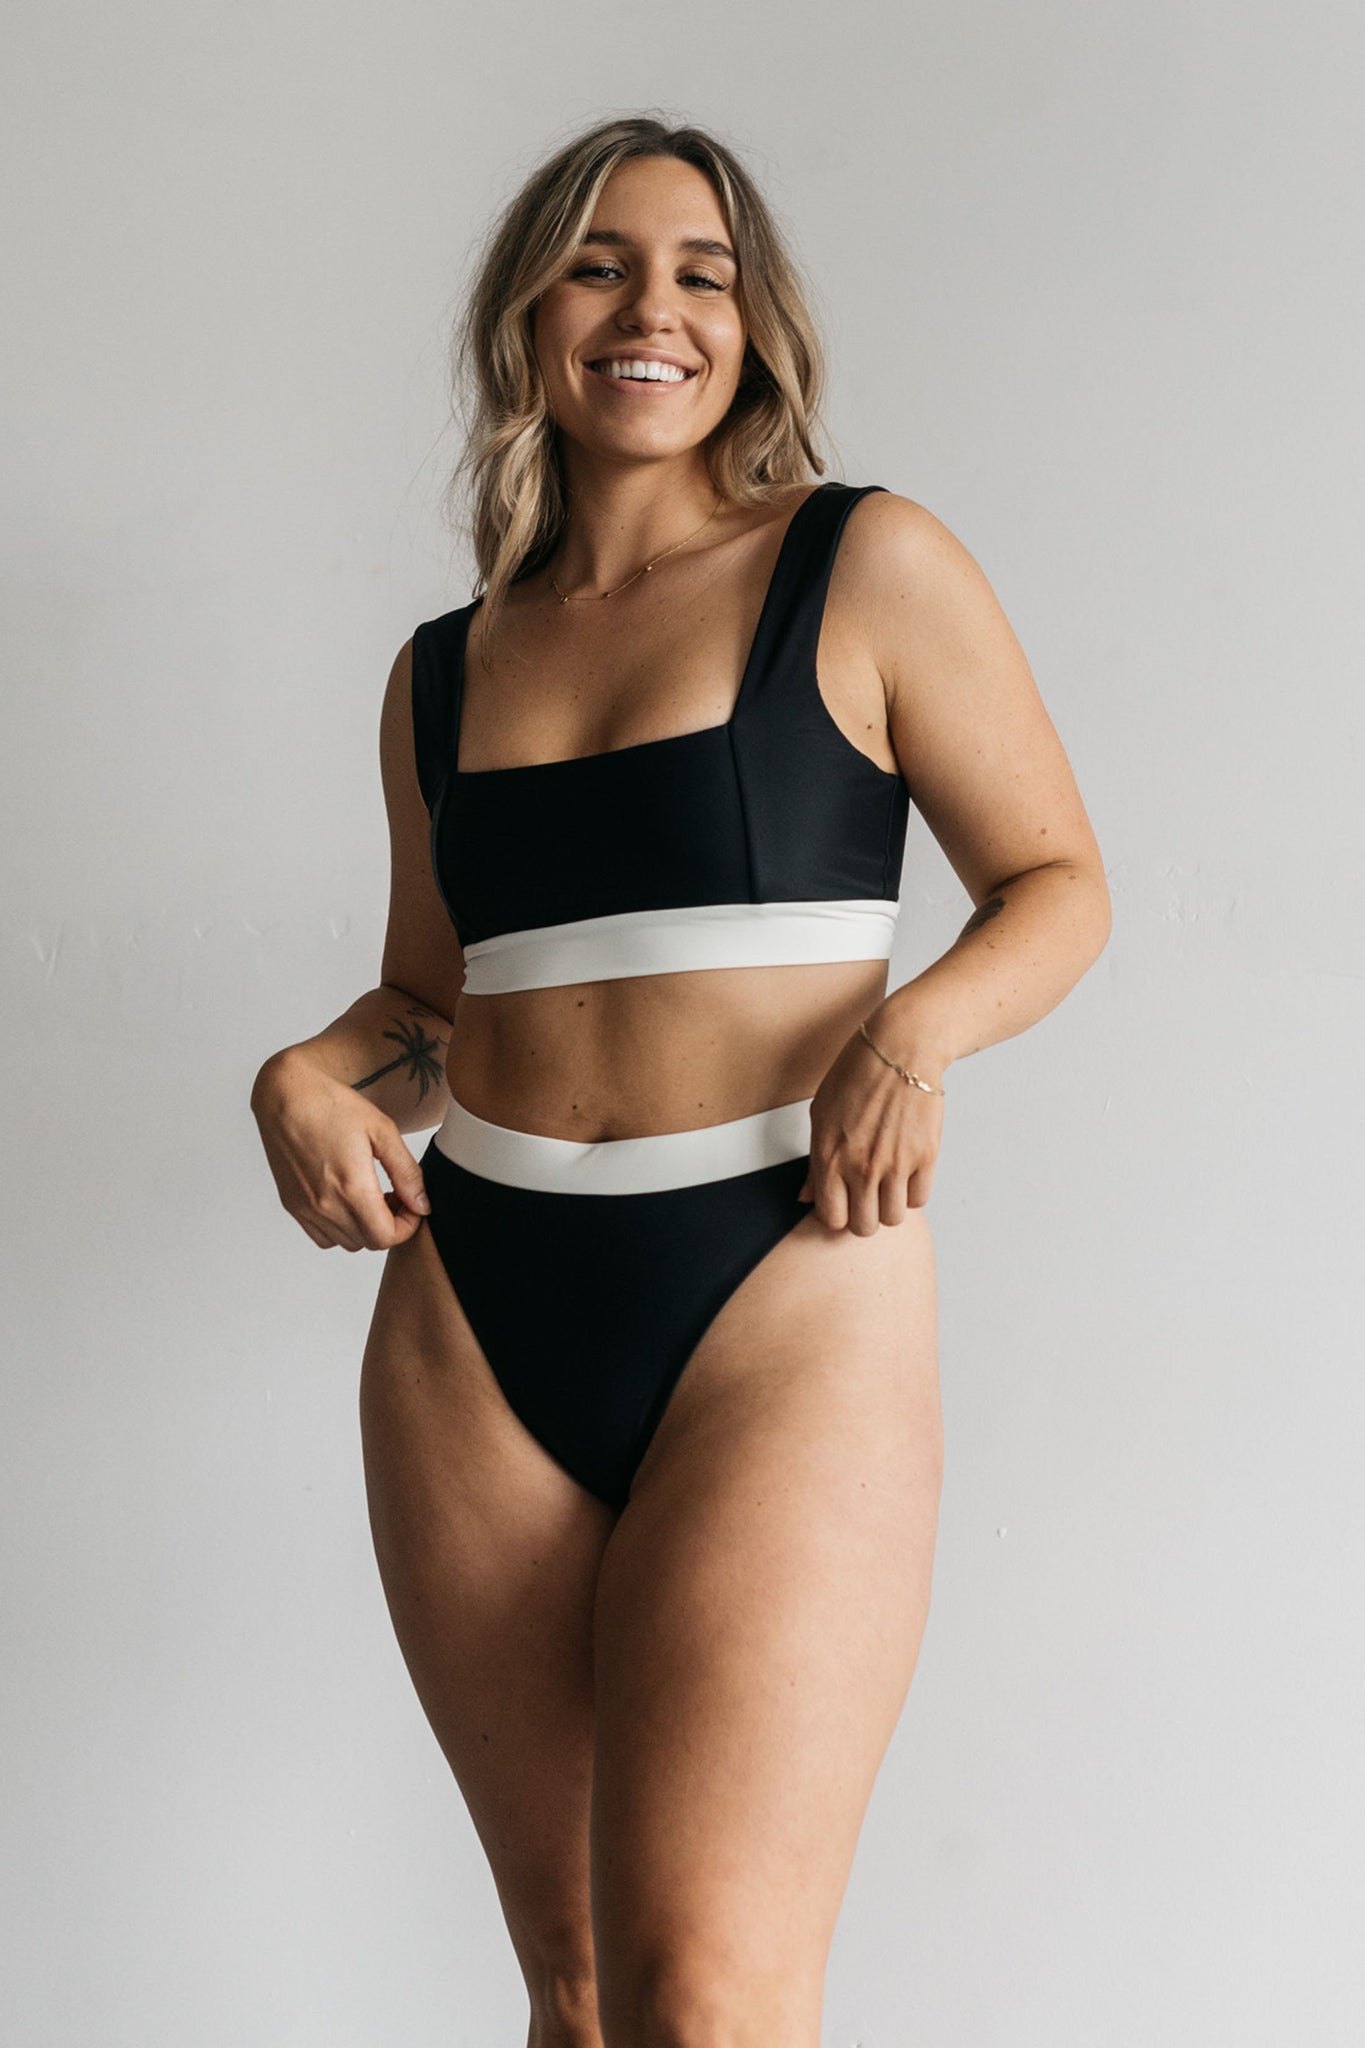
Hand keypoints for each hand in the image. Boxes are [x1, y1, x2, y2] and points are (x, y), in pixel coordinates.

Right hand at [251, 1052, 431, 1251]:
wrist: (284, 1096)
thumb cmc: (331, 1105)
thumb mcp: (382, 1130)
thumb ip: (406, 1172)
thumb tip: (422, 1204)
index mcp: (351, 1187)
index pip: (386, 1237)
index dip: (408, 1226)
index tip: (412, 1204)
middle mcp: (325, 1205)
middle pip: (369, 1242)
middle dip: (391, 1225)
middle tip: (395, 1196)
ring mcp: (305, 1208)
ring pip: (347, 1242)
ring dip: (366, 1228)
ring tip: (372, 1195)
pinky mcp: (292, 1205)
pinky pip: (322, 1237)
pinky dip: (340, 1228)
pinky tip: (346, 1200)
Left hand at [796, 1020, 944, 1232]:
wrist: (901, 1048)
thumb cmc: (857, 1074)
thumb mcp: (821, 1114)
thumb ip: (815, 1164)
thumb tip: (806, 1197)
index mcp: (829, 1156)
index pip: (831, 1218)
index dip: (838, 1214)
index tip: (844, 1201)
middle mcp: (861, 1166)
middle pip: (864, 1227)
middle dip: (864, 1215)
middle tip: (867, 1195)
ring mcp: (895, 1164)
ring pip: (893, 1218)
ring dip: (889, 1205)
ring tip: (887, 1182)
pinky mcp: (925, 1156)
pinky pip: (919, 1199)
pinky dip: (912, 1191)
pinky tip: (906, 1170)